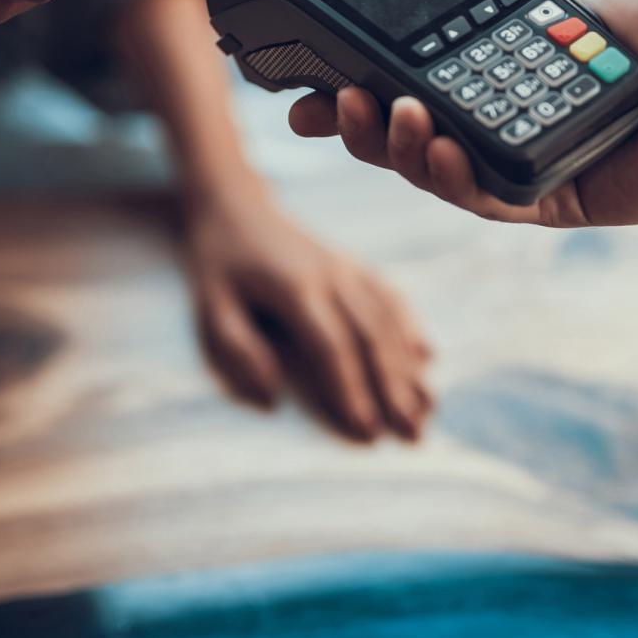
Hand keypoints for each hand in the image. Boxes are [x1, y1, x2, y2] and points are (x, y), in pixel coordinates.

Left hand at [184, 192, 431, 440]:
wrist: (235, 204)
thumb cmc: (218, 265)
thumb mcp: (210, 306)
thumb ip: (237, 350)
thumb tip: (271, 397)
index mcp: (294, 288)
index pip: (331, 347)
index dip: (351, 390)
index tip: (367, 431)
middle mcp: (330, 276)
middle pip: (371, 337)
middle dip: (394, 388)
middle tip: (413, 433)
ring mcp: (346, 267)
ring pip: (387, 320)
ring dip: (408, 366)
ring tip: (426, 408)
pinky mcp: (353, 264)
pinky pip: (390, 296)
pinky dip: (411, 326)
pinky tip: (426, 355)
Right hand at [288, 0, 637, 226]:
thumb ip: (516, 1)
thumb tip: (472, 3)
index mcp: (496, 75)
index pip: (410, 83)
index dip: (356, 86)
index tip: (308, 80)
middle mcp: (499, 124)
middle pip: (404, 137)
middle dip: (351, 126)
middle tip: (318, 107)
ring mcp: (519, 165)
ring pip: (434, 172)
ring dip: (399, 148)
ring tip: (394, 115)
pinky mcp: (548, 202)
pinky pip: (487, 199)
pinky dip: (456, 177)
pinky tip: (444, 147)